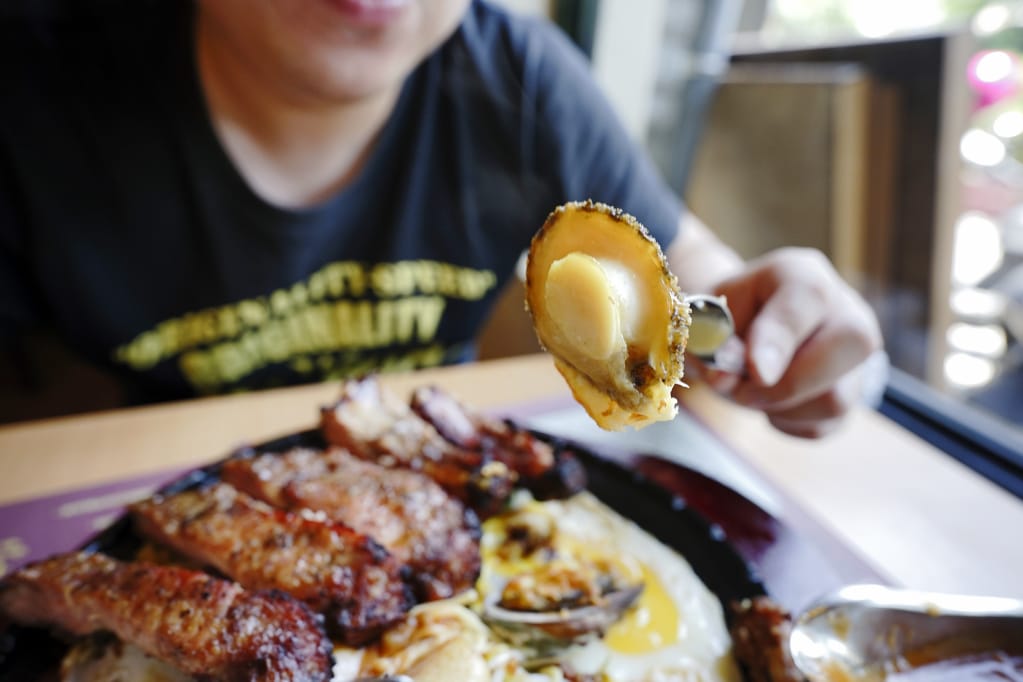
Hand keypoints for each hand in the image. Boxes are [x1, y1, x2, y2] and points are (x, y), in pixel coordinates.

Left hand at [692, 247, 883, 437]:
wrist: (741, 329)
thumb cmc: (725, 318)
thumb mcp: (708, 317)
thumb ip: (712, 341)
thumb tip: (724, 377)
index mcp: (802, 274)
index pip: (807, 299)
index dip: (780, 339)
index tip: (755, 372)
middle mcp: (844, 308)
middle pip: (850, 346)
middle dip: (784, 384)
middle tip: (740, 390)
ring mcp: (855, 354)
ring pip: (836, 398)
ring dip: (779, 407)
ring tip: (749, 390)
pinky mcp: (853, 392)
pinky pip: (826, 424)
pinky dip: (787, 422)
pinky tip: (770, 401)